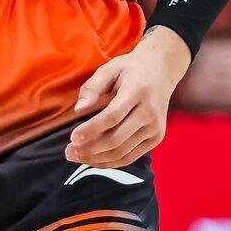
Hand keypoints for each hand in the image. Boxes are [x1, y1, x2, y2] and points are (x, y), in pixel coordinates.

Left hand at [66, 28, 191, 167]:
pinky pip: (130, 157)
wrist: (161, 71)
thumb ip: (92, 87)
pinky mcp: (156, 138)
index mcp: (137, 92)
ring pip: (122, 153)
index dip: (91, 130)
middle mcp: (150, 112)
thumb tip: (78, 109)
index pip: (113, 117)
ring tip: (76, 156)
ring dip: (97, 159)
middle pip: (116, 139)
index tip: (72, 137)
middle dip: (89, 149)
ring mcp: (155, 128)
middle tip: (69, 151)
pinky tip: (93, 159)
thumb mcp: (109, 69)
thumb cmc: (130, 69)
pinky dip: (110, 162)